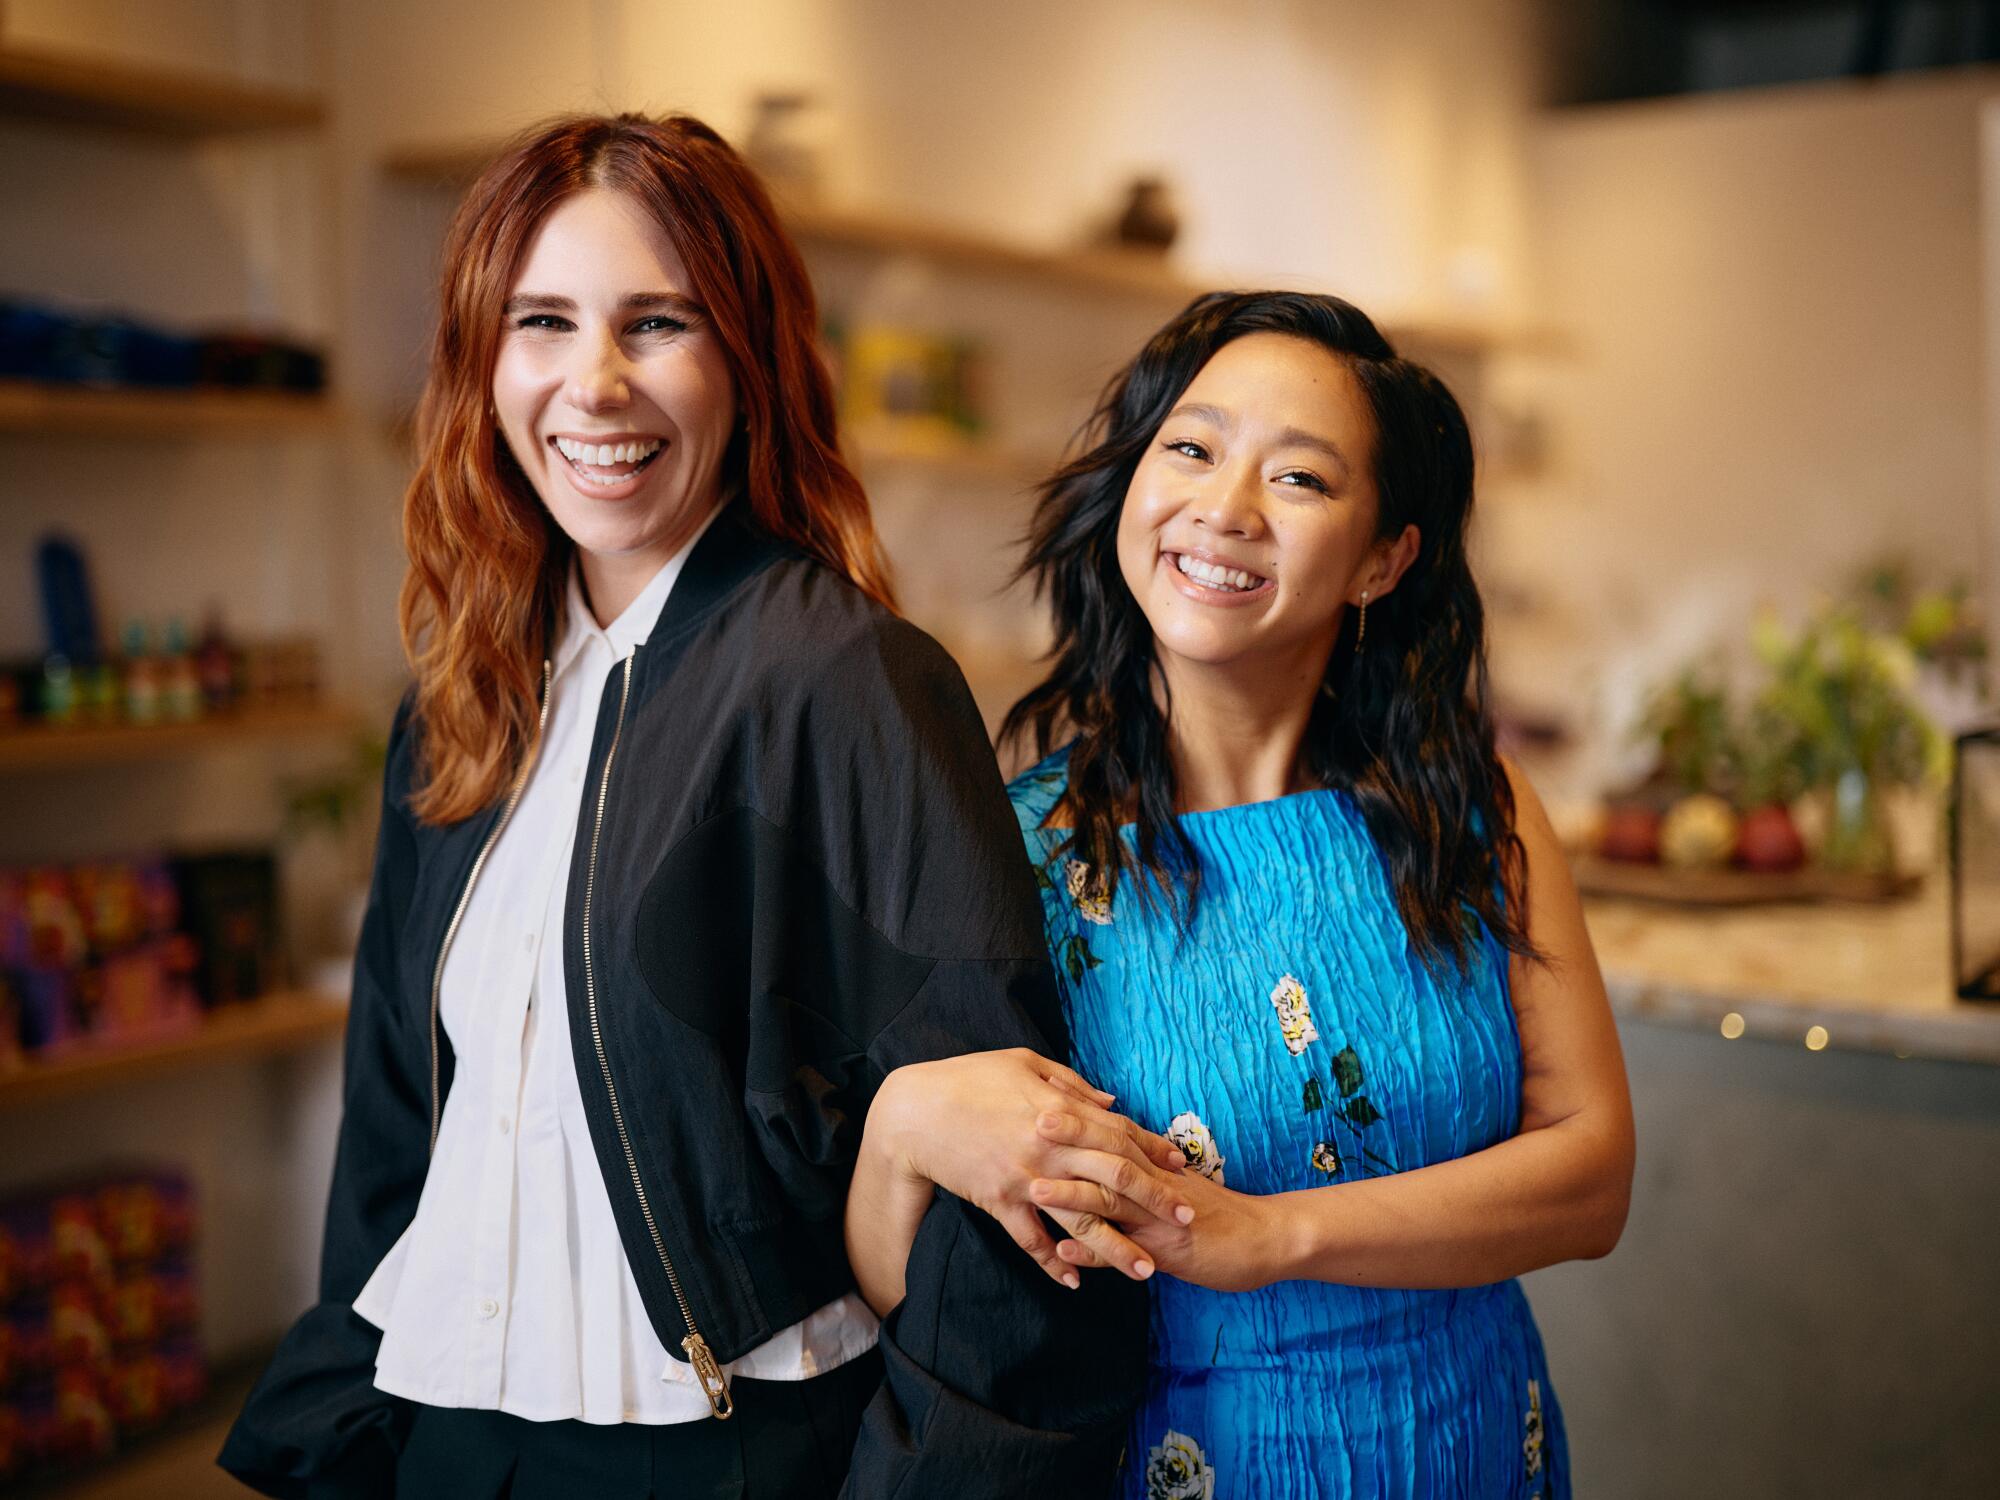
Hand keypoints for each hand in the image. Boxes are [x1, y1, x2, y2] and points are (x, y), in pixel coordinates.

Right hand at [873, 1049, 1191, 1288]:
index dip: (1154, 1151)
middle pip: (1115, 1177)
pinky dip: (1053, 1260)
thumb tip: (1112, 1102)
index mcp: (1058, 1109)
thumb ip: (1071, 1084)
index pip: (1119, 1132)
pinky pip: (1031, 1239)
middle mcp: (1049, 1146)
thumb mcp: (1023, 1064)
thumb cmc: (969, 1078)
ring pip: (1081, 1217)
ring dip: (1116, 1247)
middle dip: (1155, 1200)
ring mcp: (1025, 1178)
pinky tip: (1074, 1280)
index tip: (1183, 1169)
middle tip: (1189, 1220)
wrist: (915, 1111)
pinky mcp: (999, 1201)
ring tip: (1146, 1271)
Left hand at [1033, 1112, 1281, 1293]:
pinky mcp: (1167, 1252)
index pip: (1112, 1132)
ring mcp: (1159, 1217)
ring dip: (1072, 1196)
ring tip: (1034, 1189)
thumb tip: (1111, 1151)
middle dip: (1070, 1140)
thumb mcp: (1178, 1184)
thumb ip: (1146, 1168)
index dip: (1081, 1114)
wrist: (1267, 1238)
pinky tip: (1063, 1254)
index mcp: (1155, 1165)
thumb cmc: (1219, 1212)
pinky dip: (1094, 1255)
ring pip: (1112, 1202)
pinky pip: (1125, 1253)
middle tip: (1033, 1120)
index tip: (1046, 1093)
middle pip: (1107, 1155)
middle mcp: (1154, 1184)